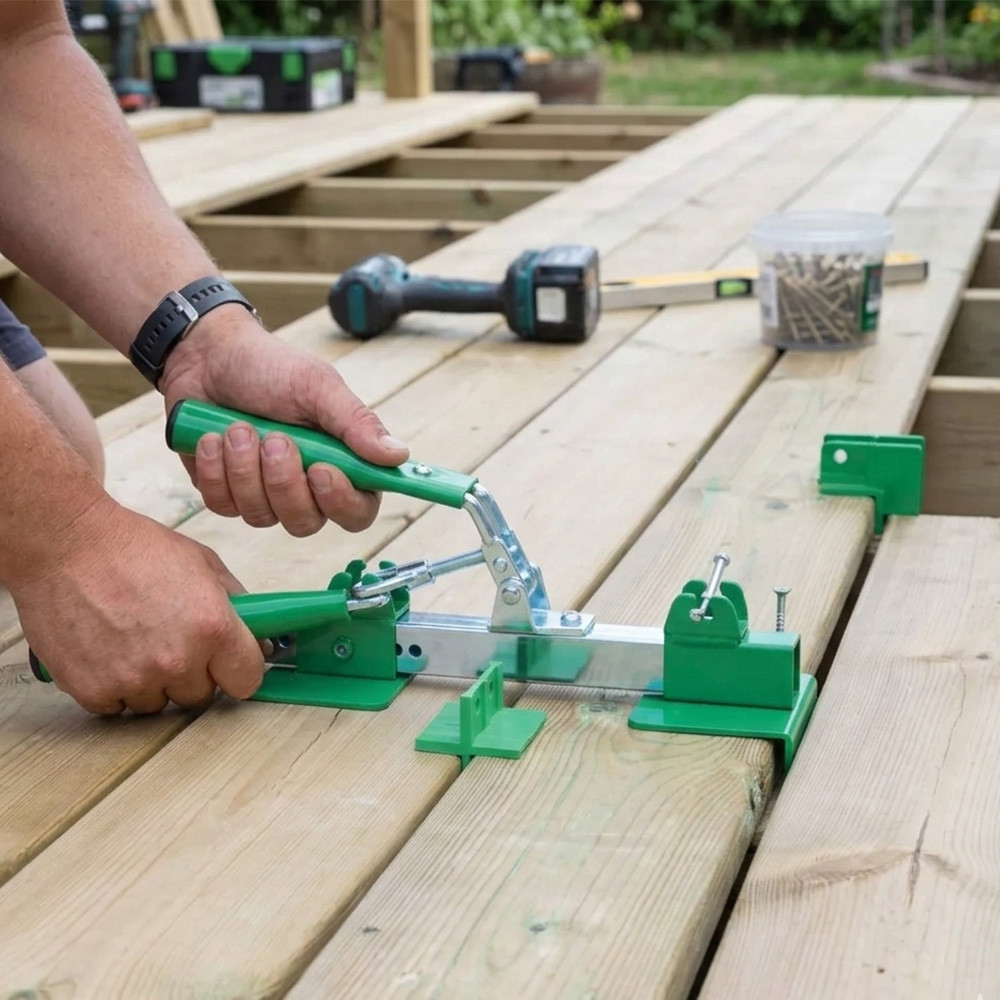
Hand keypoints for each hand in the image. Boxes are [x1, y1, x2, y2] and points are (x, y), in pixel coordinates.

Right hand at [12, 494, 262, 714]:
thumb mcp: (203, 563)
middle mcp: (177, 660)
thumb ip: (236, 603)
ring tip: (132, 641)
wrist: (66, 544)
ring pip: (158, 703)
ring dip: (151, 682)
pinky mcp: (93, 690)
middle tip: (170, 641)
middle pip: (200, 695)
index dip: (239, 671)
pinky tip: (106, 650)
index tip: (228, 664)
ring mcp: (134, 680)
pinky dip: (113, 686)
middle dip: (192, 673)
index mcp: (213, 628)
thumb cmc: (134, 547)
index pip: (247, 680)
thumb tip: (258, 634)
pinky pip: (117, 706)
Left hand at [159, 306, 409, 536]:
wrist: (206, 356)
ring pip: (261, 516)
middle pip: (306, 522)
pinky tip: (212, 438)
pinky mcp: (226, 494)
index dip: (342, 501)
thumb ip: (356, 422)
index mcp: (340, 462)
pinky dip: (215, 470)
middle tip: (273, 439)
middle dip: (284, 482)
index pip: (358, 510)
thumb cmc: (268, 367)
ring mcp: (264, 494)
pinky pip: (224, 506)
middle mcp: (305, 487)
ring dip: (245, 470)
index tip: (320, 470)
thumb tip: (398, 455)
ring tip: (237, 428)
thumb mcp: (317, 386)